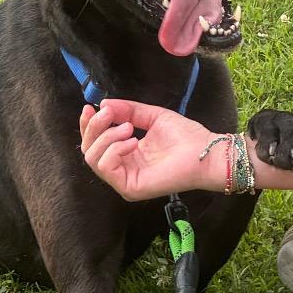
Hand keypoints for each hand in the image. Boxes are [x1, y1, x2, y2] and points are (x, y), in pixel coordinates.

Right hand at [79, 100, 216, 200]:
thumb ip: (128, 110)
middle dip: (94, 127)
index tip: (91, 106)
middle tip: (110, 114)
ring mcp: (125, 180)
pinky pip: (106, 167)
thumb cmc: (185, 137)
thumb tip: (104, 103)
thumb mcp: (152, 116)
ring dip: (107, 137)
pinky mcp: (130, 188)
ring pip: (93, 159)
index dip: (87, 124)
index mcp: (126, 153)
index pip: (95, 142)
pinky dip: (114, 149)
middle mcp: (123, 168)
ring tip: (129, 128)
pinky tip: (133, 142)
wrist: (205, 151)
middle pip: (89, 150)